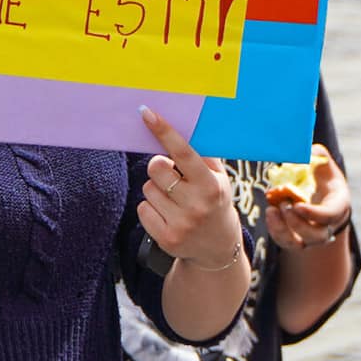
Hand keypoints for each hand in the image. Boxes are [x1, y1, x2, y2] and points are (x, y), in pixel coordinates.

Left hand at [138, 106, 242, 267]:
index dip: (164, 131)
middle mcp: (196, 205)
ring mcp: (180, 224)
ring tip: (174, 200)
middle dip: (159, 167)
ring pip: (147, 189)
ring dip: (156, 190)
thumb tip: (180, 127)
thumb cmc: (215, 201)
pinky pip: (142, 209)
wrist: (218, 247)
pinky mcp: (165, 238)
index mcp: (211, 185)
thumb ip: (202, 155)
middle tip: (172, 176)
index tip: (147, 113)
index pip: (184, 153)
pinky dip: (151, 209)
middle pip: (155, 168)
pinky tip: (167, 215)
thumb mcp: (218, 178)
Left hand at [263, 143, 350, 250]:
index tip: (298, 205)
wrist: (320, 194)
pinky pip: (286, 242)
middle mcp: (327, 225)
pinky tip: (270, 213)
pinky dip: (275, 231)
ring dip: (284, 230)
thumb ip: (317, 155)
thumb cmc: (322, 177)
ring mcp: (312, 235)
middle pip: (316, 235)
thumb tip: (306, 151)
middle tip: (284, 204)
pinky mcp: (297, 238)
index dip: (314, 213)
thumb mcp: (323, 164)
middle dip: (298, 223)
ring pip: (300, 244)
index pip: (330, 216)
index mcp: (338, 205)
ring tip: (272, 210)